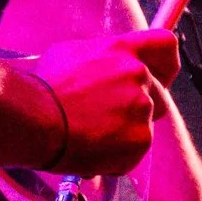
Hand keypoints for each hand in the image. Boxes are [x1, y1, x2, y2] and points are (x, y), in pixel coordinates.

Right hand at [24, 32, 176, 175]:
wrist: (35, 121)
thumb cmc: (44, 89)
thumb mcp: (70, 54)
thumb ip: (102, 58)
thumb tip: (107, 65)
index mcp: (123, 50)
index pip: (165, 45)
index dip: (166, 63)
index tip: (161, 75)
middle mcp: (138, 75)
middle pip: (158, 95)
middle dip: (138, 108)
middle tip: (108, 118)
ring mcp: (142, 108)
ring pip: (144, 125)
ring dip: (125, 133)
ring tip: (92, 134)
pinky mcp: (140, 139)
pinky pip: (135, 151)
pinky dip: (118, 155)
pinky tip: (92, 149)